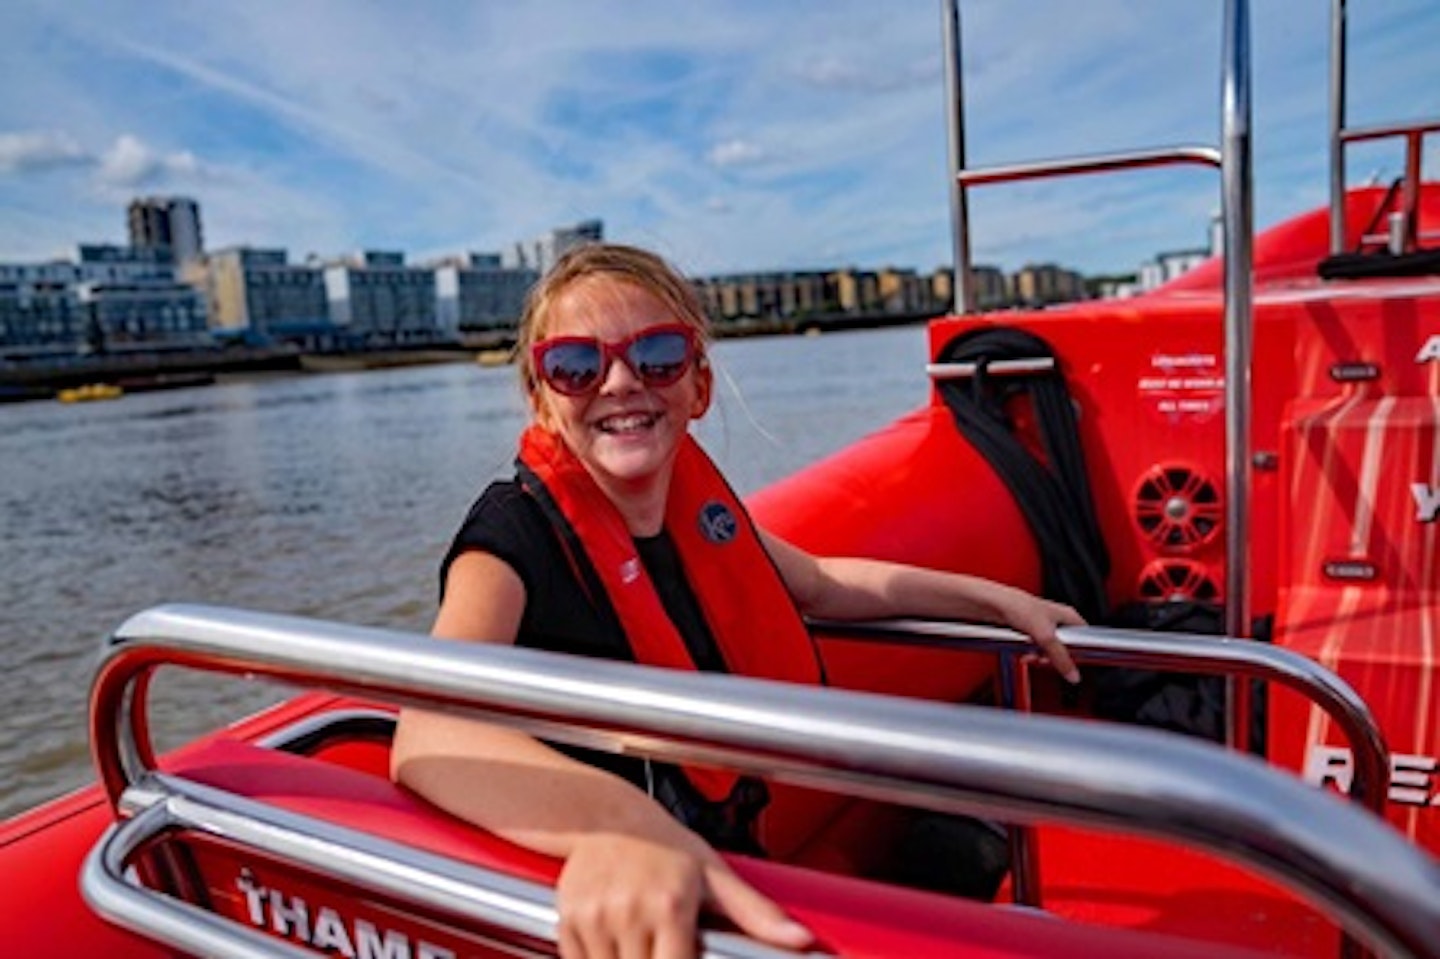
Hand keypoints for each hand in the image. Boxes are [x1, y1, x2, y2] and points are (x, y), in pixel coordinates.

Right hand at [556, 832, 812, 958]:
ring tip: (643, 943)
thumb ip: (756, 912)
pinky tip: (618, 944)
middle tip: (663, 944)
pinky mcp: (570, 920)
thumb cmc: (665, 843)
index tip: (684, 955)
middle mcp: (631, 912)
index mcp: (671, 905)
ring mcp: (596, 918)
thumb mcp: (714, 874)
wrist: (606, 814)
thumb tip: (799, 939)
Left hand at [991, 587, 1084, 683]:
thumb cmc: (1018, 607)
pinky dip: (1030, 653)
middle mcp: (1056, 619)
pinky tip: (1025, 655)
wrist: (993, 604)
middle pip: (1065, 647)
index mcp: (1068, 615)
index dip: (1080, 651)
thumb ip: (1060, 657)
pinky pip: (1035, 648)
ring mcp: (1042, 625)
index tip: (1072, 662)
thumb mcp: (1045, 636)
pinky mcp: (1028, 631)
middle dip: (1054, 657)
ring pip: (1048, 649)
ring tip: (1032, 656)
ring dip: (1040, 656)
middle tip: (1047, 660)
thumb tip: (1073, 675)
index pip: (1085, 637)